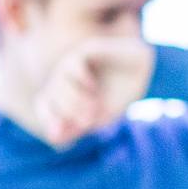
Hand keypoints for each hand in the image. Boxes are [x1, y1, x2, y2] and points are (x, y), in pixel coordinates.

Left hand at [35, 37, 155, 145]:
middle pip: (51, 96)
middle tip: (89, 121)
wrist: (143, 67)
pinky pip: (73, 64)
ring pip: (60, 81)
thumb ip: (77, 127)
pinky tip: (91, 86)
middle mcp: (65, 77)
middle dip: (68, 111)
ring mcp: (74, 62)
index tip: (67, 130)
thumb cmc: (122, 92)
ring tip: (95, 106)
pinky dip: (80, 79)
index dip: (50, 119)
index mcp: (64, 93)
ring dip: (74, 99)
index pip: (44, 106)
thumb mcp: (101, 115)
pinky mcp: (87, 50)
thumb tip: (53, 138)